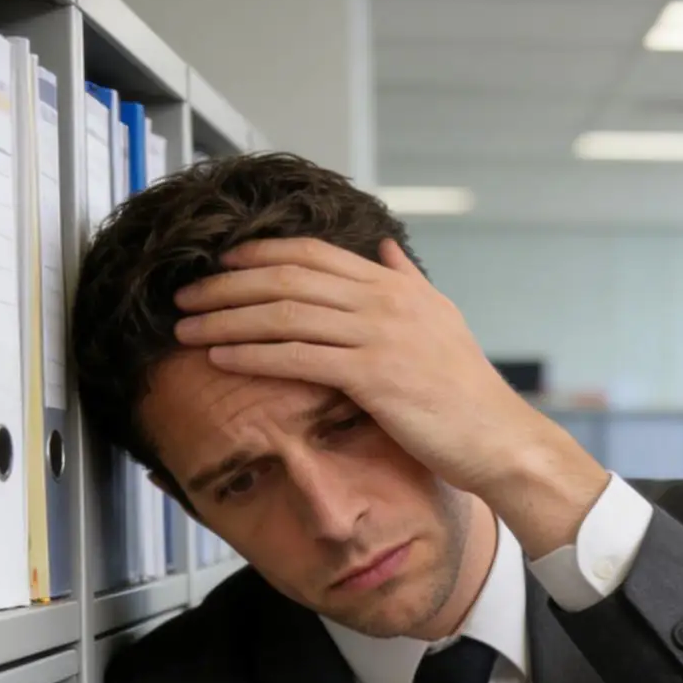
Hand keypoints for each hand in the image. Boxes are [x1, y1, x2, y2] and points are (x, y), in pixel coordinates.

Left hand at [173, 238, 606, 554]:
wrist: (497, 436)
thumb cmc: (466, 390)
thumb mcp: (440, 319)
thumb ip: (406, 281)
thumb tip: (384, 247)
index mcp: (392, 284)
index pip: (311, 254)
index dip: (258, 255)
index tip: (219, 264)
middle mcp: (382, 298)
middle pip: (287, 277)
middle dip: (228, 285)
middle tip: (185, 295)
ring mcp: (377, 334)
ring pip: (284, 314)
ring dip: (228, 319)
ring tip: (186, 328)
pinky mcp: (372, 375)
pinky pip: (297, 357)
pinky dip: (253, 354)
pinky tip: (221, 358)